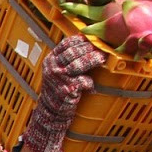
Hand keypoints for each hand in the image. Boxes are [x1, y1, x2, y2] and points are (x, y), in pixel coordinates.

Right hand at [22, 36, 105, 151]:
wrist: (50, 111)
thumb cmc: (58, 89)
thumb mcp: (57, 71)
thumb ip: (67, 59)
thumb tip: (88, 45)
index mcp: (50, 60)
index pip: (65, 44)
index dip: (79, 40)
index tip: (91, 39)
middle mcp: (52, 67)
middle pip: (73, 53)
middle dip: (89, 49)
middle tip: (101, 49)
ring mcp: (58, 78)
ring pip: (78, 64)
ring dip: (92, 60)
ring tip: (102, 59)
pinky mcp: (66, 89)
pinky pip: (82, 81)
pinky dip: (89, 83)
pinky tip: (91, 85)